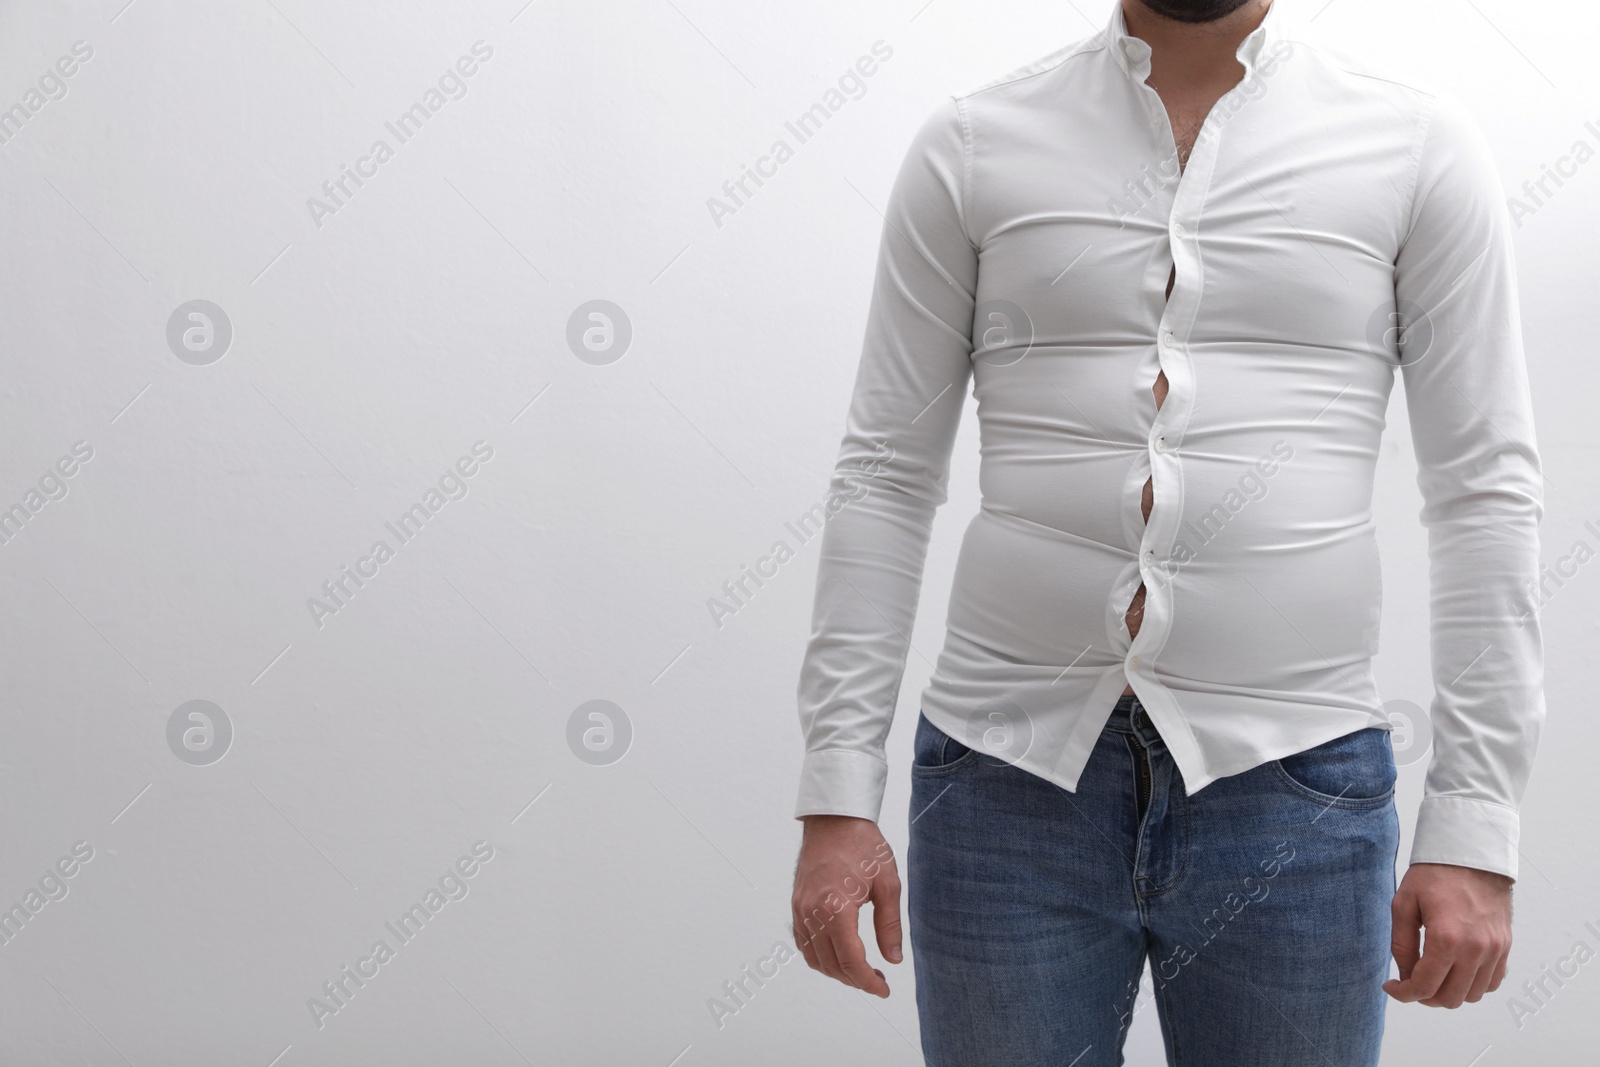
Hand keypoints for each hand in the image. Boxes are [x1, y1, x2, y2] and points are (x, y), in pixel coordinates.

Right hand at [791, 814, 902, 997]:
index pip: (850, 961)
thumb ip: (889, 925)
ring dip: (836, 971)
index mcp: (836, 908)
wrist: (834, 818)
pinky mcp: (796, 904)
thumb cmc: (863, 845)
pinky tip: (838, 954)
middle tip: (878, 980)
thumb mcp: (887, 883)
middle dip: (855, 980)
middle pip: (831, 964)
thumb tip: (893, 959)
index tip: (883, 989)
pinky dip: (819, 957)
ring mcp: (800, 909)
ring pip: (814, 958)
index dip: (868, 982)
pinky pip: (803, 943)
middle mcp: (812, 912)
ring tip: (860, 970)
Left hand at [1384, 862, 1512, 1006]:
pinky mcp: (1505, 946)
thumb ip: (1402, 944)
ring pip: (1472, 995)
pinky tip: (1455, 970)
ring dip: (1449, 992)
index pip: (1424, 986)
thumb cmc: (1434, 874)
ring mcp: (1495, 950)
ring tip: (1432, 975)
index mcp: (1447, 939)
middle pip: (1449, 998)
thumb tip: (1405, 975)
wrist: (1471, 854)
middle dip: (1425, 995)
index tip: (1392, 986)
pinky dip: (1472, 984)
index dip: (1403, 993)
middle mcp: (1476, 949)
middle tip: (1410, 980)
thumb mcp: (1404, 904)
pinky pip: (1492, 982)